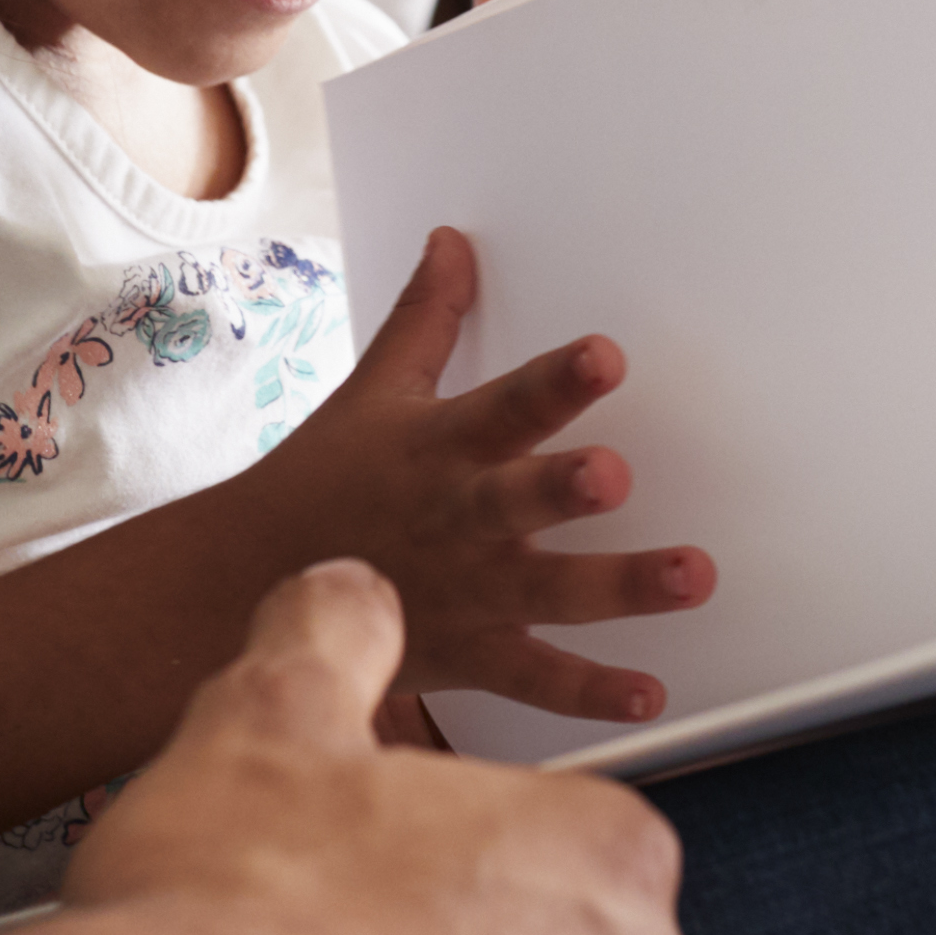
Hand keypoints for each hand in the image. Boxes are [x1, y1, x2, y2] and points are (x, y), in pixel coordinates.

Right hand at [225, 226, 709, 725]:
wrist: (245, 584)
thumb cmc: (323, 482)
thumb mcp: (372, 391)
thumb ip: (426, 319)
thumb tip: (453, 241)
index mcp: (440, 445)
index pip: (504, 403)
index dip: (554, 381)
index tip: (605, 356)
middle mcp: (459, 516)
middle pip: (518, 499)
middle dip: (566, 487)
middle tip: (617, 475)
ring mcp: (467, 589)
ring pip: (550, 589)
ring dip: (620, 585)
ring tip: (690, 576)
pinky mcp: (469, 653)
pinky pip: (534, 679)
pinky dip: (590, 692)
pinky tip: (650, 693)